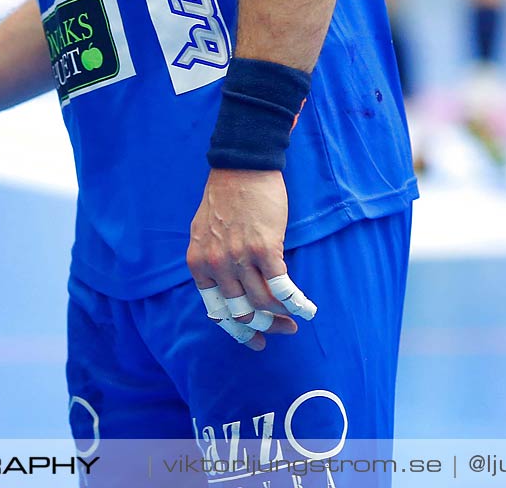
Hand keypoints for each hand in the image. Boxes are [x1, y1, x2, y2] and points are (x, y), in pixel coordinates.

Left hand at [186, 169, 314, 352]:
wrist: (242, 166)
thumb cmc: (226, 196)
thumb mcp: (204, 233)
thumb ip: (211, 261)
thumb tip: (226, 288)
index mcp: (199, 263)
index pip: (217, 312)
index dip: (237, 331)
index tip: (254, 339)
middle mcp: (217, 265)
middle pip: (242, 312)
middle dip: (264, 328)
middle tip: (280, 330)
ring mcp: (240, 258)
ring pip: (263, 304)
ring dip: (282, 318)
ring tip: (294, 321)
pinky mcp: (265, 249)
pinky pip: (283, 288)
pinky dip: (297, 303)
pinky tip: (307, 309)